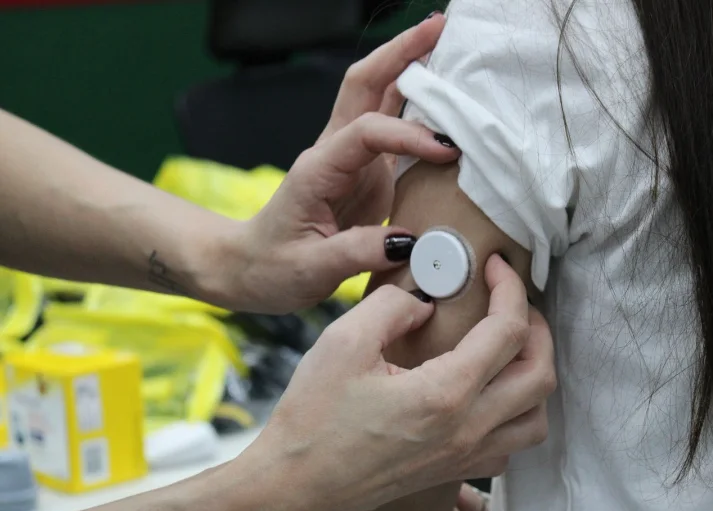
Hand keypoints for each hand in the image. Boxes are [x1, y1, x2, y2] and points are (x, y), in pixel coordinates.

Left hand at [214, 15, 457, 312]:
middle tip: (441, 26)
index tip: (445, 150)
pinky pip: (393, 129)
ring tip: (450, 47)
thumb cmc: (271, 267)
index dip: (408, 133)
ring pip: (379, 96)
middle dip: (402, 52)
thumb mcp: (309, 269)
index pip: (367, 131)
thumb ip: (357, 252)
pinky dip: (419, 107)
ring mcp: (351, 159)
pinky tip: (445, 99)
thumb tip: (408, 241)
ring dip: (411, 68)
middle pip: (366, 83)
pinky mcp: (366, 174)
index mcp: (319, 168)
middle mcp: (334, 152)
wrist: (250, 267)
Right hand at [236, 256, 554, 510]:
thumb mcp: (344, 342)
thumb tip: (426, 302)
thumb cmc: (312, 418)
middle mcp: (467, 430)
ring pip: (537, 416)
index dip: (510, 288)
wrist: (296, 487)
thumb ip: (393, 306)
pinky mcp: (455, 470)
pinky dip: (518, 411)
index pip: (507, 331)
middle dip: (536, 327)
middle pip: (540, 374)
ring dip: (535, 373)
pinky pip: (513, 443)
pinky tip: (490, 390)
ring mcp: (465, 456)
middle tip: (512, 300)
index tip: (496, 266)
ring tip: (510, 344)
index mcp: (444, 395)